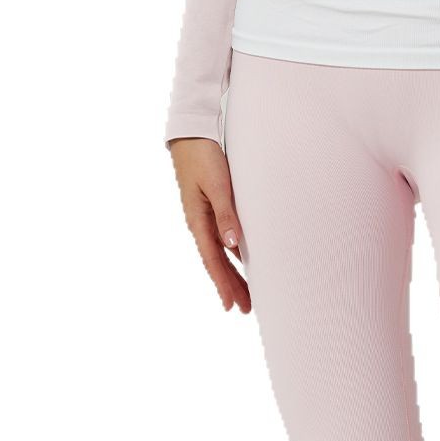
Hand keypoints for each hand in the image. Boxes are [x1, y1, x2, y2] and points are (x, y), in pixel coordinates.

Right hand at [170, 137, 249, 313]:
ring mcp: (205, 217)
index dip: (222, 284)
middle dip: (231, 286)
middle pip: (218, 263)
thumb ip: (226, 214)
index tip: (230, 305)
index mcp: (198, 221)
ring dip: (234, 274)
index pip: (213, 261)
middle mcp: (200, 223)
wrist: (193, 132)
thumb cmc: (204, 156)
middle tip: (245, 308)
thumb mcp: (217, 185)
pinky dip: (234, 255)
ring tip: (247, 294)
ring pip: (222, 253)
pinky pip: (223, 239)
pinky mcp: (212, 208)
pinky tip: (243, 263)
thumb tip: (233, 245)